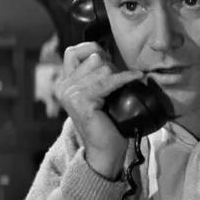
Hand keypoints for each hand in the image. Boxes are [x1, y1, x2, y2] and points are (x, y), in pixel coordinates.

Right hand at [57, 42, 143, 179]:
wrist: (105, 148)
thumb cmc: (106, 120)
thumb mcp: (97, 91)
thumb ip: (94, 73)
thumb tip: (107, 52)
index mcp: (64, 82)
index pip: (73, 51)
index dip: (92, 50)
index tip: (108, 61)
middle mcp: (63, 87)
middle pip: (93, 58)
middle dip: (110, 66)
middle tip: (117, 83)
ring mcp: (70, 94)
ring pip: (102, 68)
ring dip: (116, 76)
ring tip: (119, 90)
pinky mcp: (81, 101)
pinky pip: (107, 81)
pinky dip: (124, 78)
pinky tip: (136, 77)